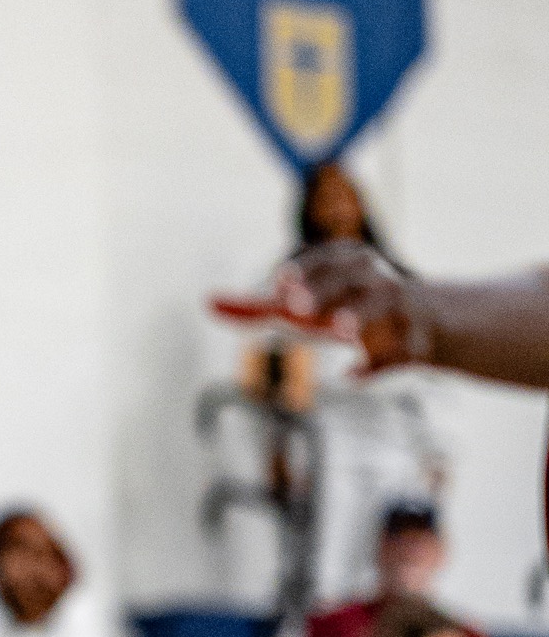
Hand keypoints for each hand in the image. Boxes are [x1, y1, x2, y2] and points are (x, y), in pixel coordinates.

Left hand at [211, 241, 433, 376]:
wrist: (427, 320)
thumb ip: (258, 306)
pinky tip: (352, 376)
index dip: (302, 273)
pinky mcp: (418, 342)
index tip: (278, 287)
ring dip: (359, 315)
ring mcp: (402, 309)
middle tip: (293, 307)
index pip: (323, 260)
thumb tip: (208, 303)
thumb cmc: (348, 306)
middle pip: (349, 278)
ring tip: (341, 330)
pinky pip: (402, 352)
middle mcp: (376, 279)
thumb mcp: (307, 302)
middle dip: (323, 290)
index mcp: (349, 262)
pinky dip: (378, 365)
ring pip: (383, 306)